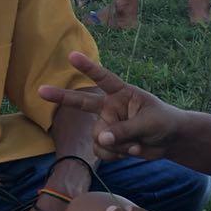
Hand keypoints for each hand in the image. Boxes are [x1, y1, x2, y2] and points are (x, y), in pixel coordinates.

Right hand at [38, 51, 183, 161]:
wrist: (169, 141)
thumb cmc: (162, 122)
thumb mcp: (148, 123)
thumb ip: (125, 130)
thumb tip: (101, 139)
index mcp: (121, 93)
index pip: (103, 78)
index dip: (88, 67)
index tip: (71, 56)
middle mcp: (110, 107)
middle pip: (81, 103)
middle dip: (61, 96)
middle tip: (40, 90)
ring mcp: (107, 125)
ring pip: (98, 138)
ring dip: (116, 146)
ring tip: (136, 144)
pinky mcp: (108, 142)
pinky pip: (102, 151)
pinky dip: (116, 154)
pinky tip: (132, 151)